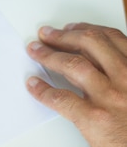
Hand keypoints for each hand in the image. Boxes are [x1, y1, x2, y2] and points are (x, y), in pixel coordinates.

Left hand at [26, 23, 126, 146]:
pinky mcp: (95, 118)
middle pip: (91, 44)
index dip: (88, 30)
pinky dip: (43, 89)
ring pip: (74, 65)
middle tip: (46, 34)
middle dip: (64, 36)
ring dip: (49, 54)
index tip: (72, 28)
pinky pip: (62, 98)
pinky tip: (33, 85)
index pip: (114, 39)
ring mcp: (111, 97)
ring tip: (34, 50)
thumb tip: (105, 70)